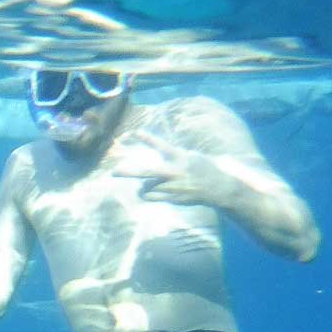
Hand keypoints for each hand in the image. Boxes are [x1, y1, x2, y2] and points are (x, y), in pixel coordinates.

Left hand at [111, 129, 230, 207]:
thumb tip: (157, 153)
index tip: (136, 132)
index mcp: (181, 157)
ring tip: (147, 184)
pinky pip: (152, 197)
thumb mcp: (189, 156)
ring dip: (143, 185)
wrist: (217, 187)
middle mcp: (176, 172)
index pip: (163, 146)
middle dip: (130, 172)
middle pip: (148, 172)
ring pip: (147, 187)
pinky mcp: (173, 199)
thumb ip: (172, 155)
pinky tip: (151, 191)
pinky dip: (148, 194)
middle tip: (114, 171)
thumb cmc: (201, 168)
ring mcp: (174, 187)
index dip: (149, 139)